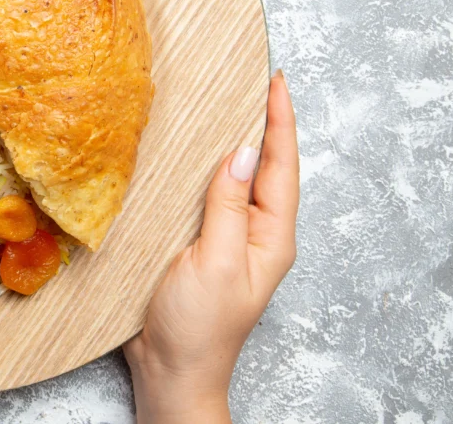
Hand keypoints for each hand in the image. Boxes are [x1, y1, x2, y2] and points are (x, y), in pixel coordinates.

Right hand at [123, 71, 298, 423]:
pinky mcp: (200, 244)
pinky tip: (191, 156)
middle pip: (266, 168)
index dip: (280, 122)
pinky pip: (209, 196)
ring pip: (237, 179)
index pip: (281, 167)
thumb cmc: (198, 327)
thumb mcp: (215, 261)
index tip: (276, 82)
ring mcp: (229, 239)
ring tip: (230, 106)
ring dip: (234, 143)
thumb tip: (243, 153)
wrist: (171, 370)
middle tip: (256, 82)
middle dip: (265, 124)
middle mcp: (255, 233)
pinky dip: (205, 169)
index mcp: (271, 237)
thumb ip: (229, 206)